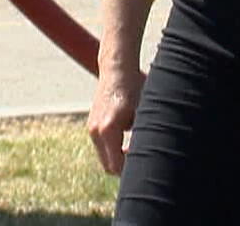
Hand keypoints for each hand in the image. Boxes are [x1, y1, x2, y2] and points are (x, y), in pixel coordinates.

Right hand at [87, 56, 144, 175]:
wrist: (117, 69)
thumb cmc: (134, 88)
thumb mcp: (143, 113)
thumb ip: (142, 135)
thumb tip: (147, 154)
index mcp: (108, 129)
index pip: (115, 166)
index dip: (130, 171)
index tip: (143, 167)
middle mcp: (96, 131)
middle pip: (108, 166)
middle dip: (124, 168)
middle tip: (140, 162)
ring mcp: (92, 128)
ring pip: (105, 156)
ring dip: (118, 157)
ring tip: (135, 150)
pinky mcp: (92, 125)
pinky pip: (102, 146)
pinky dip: (113, 148)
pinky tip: (126, 140)